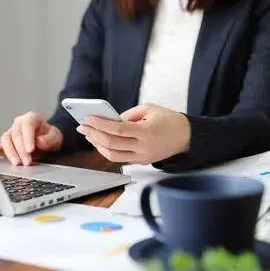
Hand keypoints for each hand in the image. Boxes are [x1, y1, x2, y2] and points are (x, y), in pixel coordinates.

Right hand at [0, 112, 62, 165]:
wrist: (48, 140)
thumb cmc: (50, 136)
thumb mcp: (56, 137)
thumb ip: (50, 139)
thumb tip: (40, 141)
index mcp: (31, 118)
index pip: (27, 126)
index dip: (27, 138)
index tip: (31, 150)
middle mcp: (19, 123)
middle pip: (15, 134)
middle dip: (20, 150)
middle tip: (27, 162)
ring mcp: (12, 132)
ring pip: (6, 139)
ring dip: (10, 152)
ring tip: (17, 163)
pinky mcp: (8, 142)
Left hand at [76, 104, 190, 164]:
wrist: (187, 137)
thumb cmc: (169, 120)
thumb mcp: (150, 109)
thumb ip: (128, 115)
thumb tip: (109, 120)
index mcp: (146, 132)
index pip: (118, 130)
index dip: (100, 124)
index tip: (87, 118)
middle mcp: (143, 147)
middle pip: (112, 144)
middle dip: (94, 134)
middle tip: (82, 126)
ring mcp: (142, 157)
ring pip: (112, 155)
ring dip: (97, 145)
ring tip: (88, 134)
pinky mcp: (141, 161)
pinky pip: (119, 158)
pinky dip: (106, 150)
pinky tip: (99, 141)